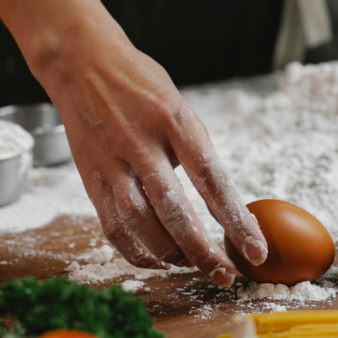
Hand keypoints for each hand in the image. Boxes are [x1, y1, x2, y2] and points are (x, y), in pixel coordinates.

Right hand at [37, 29, 267, 286]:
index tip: (256, 251)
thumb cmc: (141, 85)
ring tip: (194, 266)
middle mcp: (141, 142)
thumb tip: (224, 204)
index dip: (236, 221)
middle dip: (203, 250)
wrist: (81, 62)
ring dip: (171, 253)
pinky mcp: (90, 177)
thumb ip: (195, 151)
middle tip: (225, 275)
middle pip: (174, 210)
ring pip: (141, 223)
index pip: (211, 180)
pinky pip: (112, 226)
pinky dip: (137, 251)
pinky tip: (158, 261)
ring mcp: (111, 161)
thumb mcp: (179, 107)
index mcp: (174, 120)